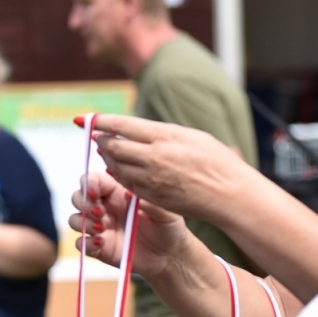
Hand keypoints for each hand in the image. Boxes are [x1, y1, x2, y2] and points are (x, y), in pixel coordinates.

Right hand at [68, 170, 190, 279]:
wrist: (170, 256)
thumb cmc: (169, 227)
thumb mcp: (166, 212)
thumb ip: (150, 201)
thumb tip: (129, 193)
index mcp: (118, 192)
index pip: (93, 180)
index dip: (88, 183)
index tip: (95, 192)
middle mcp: (105, 208)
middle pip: (78, 197)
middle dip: (82, 203)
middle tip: (99, 213)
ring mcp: (100, 228)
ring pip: (75, 219)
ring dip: (83, 223)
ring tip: (102, 229)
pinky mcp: (99, 248)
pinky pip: (81, 243)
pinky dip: (86, 243)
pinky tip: (101, 243)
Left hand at [86, 114, 251, 223]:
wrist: (230, 194)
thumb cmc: (216, 161)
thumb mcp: (191, 136)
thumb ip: (161, 133)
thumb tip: (137, 130)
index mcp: (165, 136)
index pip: (122, 125)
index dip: (100, 122)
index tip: (87, 119)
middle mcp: (154, 157)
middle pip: (114, 146)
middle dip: (102, 140)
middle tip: (97, 136)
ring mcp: (152, 179)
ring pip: (117, 167)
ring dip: (109, 158)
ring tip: (107, 151)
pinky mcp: (152, 197)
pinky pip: (127, 184)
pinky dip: (120, 174)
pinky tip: (120, 169)